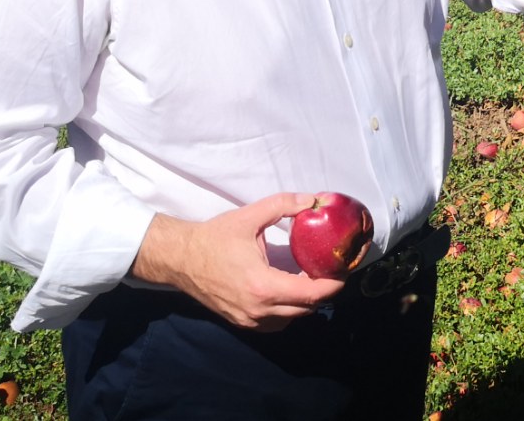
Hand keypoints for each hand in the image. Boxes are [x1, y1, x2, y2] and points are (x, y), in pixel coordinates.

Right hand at [130, 192, 344, 329]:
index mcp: (263, 286)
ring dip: (305, 302)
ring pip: (291, 319)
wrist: (180, 258)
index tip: (344, 271)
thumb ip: (284, 205)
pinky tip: (289, 290)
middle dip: (323, 292)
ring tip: (311, 278)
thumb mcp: (250, 216)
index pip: (311, 295)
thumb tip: (313, 200)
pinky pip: (275, 323)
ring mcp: (248, 320)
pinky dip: (288, 310)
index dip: (333, 285)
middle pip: (306, 309)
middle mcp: (258, 309)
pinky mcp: (241, 322)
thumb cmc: (214, 237)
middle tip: (331, 271)